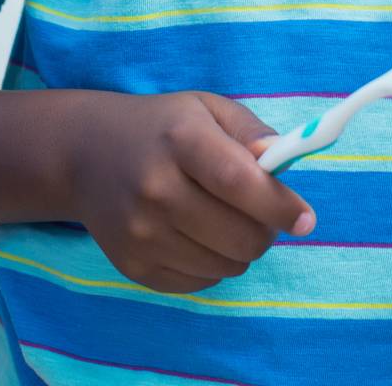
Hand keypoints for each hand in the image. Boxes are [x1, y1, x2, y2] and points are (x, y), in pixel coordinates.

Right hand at [64, 89, 315, 292]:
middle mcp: (156, 188)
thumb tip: (282, 163)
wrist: (86, 153)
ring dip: (241, 249)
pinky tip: (199, 235)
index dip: (279, 205)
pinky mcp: (133, 266)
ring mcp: (141, 232)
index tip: (306, 218)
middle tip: (263, 214)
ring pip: (226, 265)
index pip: (239, 183)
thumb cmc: (162, 127)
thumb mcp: (207, 109)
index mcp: (180, 139)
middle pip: (239, 235)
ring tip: (227, 220)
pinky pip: (200, 282)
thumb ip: (251, 132)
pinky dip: (214, 264)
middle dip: (266, 231)